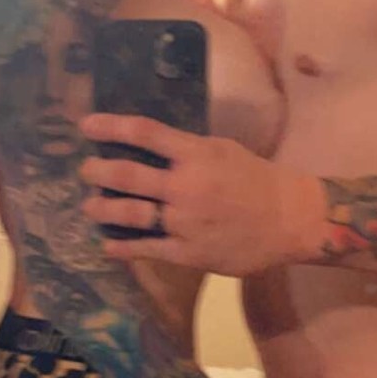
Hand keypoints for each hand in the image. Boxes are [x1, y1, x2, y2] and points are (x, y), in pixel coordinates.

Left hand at [80, 116, 324, 273]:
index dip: (110, 126)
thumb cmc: (256, 179)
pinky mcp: (188, 252)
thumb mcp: (223, 149)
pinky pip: (148, 249)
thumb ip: (187, 149)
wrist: (290, 219)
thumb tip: (150, 144)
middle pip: (127, 175)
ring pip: (131, 214)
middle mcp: (185, 186)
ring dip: (103, 209)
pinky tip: (108, 246)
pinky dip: (123, 247)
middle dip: (98, 171)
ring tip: (89, 206)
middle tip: (86, 170)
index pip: (144, 133)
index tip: (86, 125)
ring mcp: (184, 221)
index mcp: (196, 154)